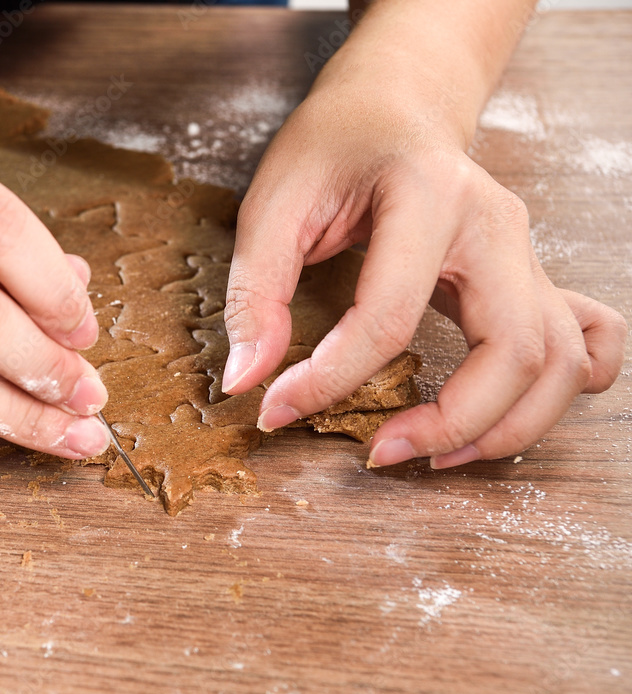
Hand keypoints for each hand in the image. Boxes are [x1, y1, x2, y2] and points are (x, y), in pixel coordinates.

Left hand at [223, 79, 626, 468]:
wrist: (393, 104)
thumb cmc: (334, 144)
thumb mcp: (274, 203)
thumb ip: (256, 292)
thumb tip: (247, 379)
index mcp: (428, 196)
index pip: (389, 317)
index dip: (329, 380)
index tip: (276, 409)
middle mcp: (495, 227)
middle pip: (513, 349)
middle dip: (450, 421)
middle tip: (379, 452)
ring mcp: (525, 253)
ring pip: (559, 361)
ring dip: (507, 426)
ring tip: (435, 454)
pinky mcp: (530, 276)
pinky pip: (581, 343)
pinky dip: (556, 393)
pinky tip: (506, 414)